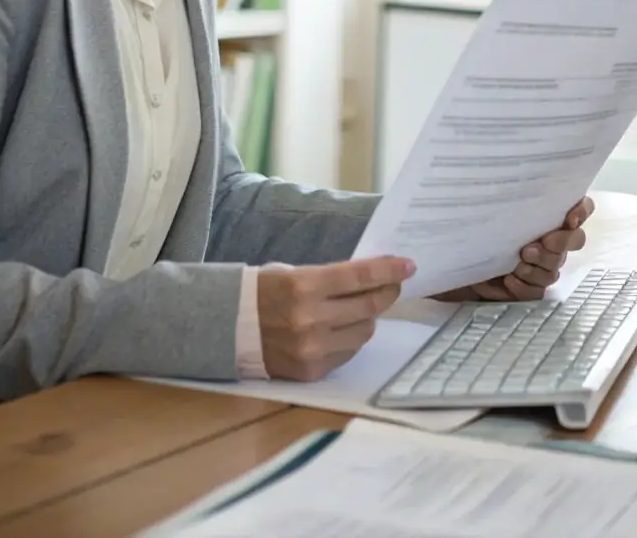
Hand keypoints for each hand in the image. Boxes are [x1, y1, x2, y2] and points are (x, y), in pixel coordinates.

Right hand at [257, 256, 414, 380]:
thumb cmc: (265, 292)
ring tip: (361, 308)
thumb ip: (333, 278)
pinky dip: (351, 339)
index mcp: (305, 286)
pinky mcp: (312, 371)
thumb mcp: (296, 274)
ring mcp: (313, 348)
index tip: (408, 266)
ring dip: (369, 318)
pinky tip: (342, 329)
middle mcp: (311, 319)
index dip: (388, 270)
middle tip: (395, 284)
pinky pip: (348, 353)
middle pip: (368, 306)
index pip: (360, 276)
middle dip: (387, 292)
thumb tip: (374, 277)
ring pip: (364, 332)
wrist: (228, 328)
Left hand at [437, 196, 595, 302]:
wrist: (444, 259)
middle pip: (575, 240)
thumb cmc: (466, 225)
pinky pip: (537, 291)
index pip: (579, 207)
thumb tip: (499, 158)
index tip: (570, 216)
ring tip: (519, 260)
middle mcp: (546, 238)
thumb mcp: (481, 202)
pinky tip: (510, 278)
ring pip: (555, 267)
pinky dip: (525, 285)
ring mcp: (538, 264)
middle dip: (562, 241)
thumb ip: (499, 186)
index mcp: (541, 213)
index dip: (582, 210)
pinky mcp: (526, 288)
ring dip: (540, 264)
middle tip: (541, 240)